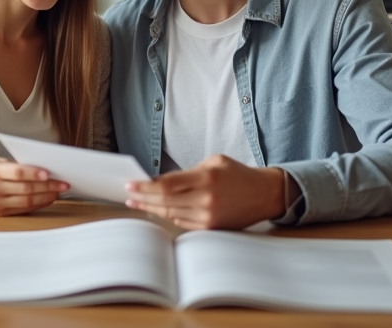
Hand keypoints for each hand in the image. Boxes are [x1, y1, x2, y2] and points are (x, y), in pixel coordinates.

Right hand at [0, 158, 67, 216]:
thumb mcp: (1, 162)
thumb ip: (19, 166)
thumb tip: (47, 171)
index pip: (17, 173)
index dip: (34, 173)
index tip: (49, 173)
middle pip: (25, 188)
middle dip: (47, 186)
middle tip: (62, 183)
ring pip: (26, 201)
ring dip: (46, 196)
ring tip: (58, 191)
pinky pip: (23, 209)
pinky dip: (38, 204)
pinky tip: (48, 198)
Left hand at [124, 155, 285, 229]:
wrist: (263, 194)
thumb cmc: (237, 174)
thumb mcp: (213, 162)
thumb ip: (187, 172)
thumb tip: (160, 182)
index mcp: (206, 178)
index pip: (166, 185)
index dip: (146, 186)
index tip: (131, 184)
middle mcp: (206, 200)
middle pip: (164, 202)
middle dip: (143, 198)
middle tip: (128, 195)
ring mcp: (208, 217)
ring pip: (171, 214)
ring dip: (152, 208)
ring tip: (137, 202)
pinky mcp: (211, 228)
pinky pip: (182, 223)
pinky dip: (169, 216)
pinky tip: (158, 210)